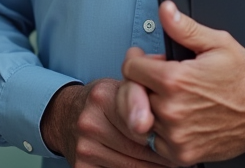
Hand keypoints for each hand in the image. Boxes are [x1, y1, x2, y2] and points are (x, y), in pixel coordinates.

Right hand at [41, 79, 175, 167]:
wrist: (65, 116)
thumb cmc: (101, 101)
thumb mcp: (120, 86)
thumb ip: (143, 89)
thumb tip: (170, 94)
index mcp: (102, 97)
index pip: (141, 119)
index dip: (162, 130)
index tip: (174, 136)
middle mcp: (90, 122)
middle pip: (140, 146)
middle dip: (164, 151)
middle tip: (179, 150)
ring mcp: (84, 147)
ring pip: (133, 166)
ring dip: (156, 166)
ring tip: (168, 160)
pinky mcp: (82, 167)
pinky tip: (148, 166)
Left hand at [118, 1, 244, 165]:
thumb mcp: (218, 43)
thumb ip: (184, 28)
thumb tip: (166, 11)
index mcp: (176, 80)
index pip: (130, 68)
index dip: (137, 59)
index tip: (144, 60)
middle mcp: (172, 110)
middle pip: (132, 93)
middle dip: (142, 82)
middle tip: (161, 79)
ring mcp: (176, 136)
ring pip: (140, 118)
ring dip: (149, 106)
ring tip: (172, 97)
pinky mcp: (181, 155)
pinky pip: (153, 142)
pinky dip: (160, 129)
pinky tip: (176, 117)